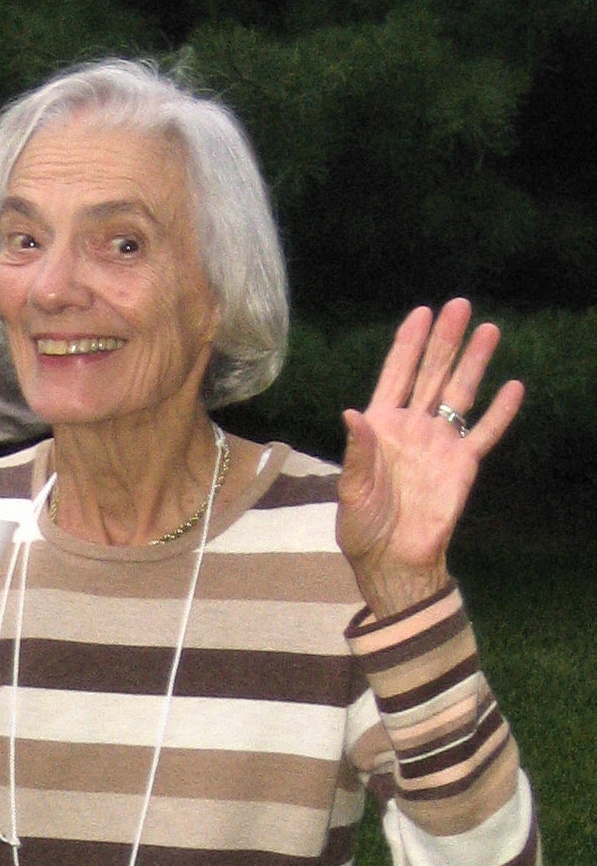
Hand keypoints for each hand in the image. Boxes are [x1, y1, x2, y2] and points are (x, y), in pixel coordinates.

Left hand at [336, 299, 523, 617]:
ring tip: (489, 329)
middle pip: (432, 374)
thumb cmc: (363, 528)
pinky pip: (484, 432)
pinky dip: (500, 412)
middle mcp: (413, 428)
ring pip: (460, 394)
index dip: (408, 345)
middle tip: (460, 305)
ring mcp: (440, 443)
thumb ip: (357, 452)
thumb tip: (352, 413)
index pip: (396, 376)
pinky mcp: (463, 465)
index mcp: (381, 428)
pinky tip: (514, 386)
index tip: (421, 312)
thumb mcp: (352, 490)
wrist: (393, 560)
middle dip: (445, 341)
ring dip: (474, 362)